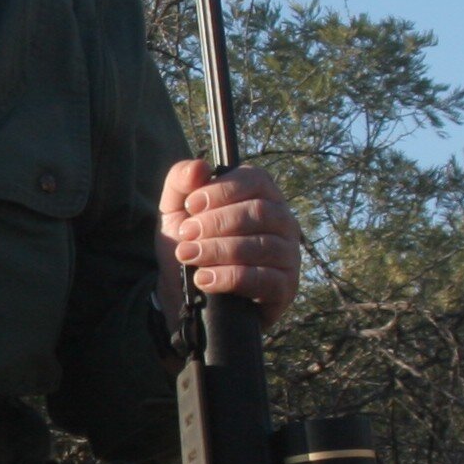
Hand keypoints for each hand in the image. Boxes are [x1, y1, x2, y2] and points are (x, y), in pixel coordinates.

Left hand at [159, 158, 301, 328]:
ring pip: (262, 245)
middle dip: (217, 223)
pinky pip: (264, 279)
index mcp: (262, 196)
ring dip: (218, 250)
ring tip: (188, 256)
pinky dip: (229, 278)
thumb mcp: (175, 211)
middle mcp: (282, 222)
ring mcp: (288, 255)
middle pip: (260, 212)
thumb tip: (200, 167)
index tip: (192, 205)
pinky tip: (203, 279)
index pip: (256, 179)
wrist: (186, 296)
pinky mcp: (285, 287)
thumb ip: (180, 182)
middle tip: (186, 235)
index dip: (224, 189)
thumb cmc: (190, 244)